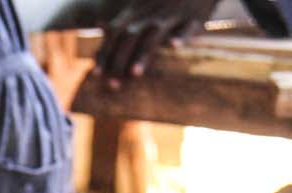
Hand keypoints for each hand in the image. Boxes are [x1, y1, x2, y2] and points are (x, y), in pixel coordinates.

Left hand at [97, 0, 216, 85]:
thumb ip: (124, 13)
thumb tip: (99, 23)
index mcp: (138, 8)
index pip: (116, 32)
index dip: (105, 52)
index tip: (96, 74)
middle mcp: (152, 11)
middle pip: (130, 36)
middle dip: (119, 61)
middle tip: (112, 86)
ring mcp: (173, 12)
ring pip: (155, 34)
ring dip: (143, 53)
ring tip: (134, 74)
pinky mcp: (195, 15)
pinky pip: (188, 26)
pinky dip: (181, 36)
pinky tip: (174, 47)